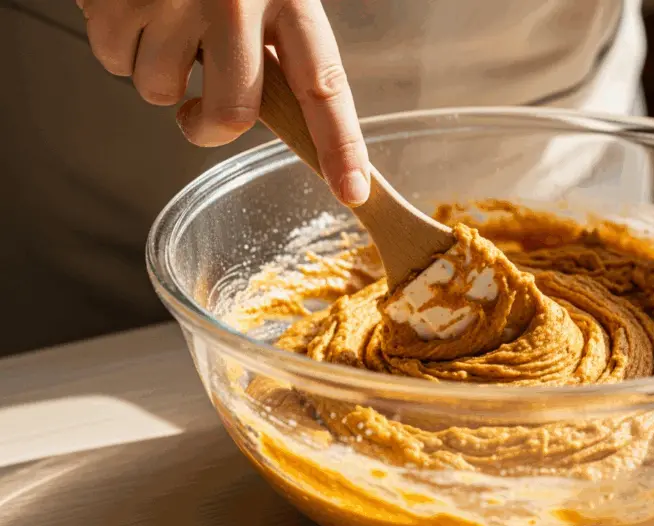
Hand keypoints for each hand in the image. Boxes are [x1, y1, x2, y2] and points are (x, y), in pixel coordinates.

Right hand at [77, 0, 369, 204]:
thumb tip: (270, 110)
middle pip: (231, 113)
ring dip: (160, 73)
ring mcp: (171, 0)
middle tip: (200, 110)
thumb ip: (275, 40)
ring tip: (165, 20)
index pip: (324, 85)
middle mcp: (235, 1)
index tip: (351, 191)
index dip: (340, 145)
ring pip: (161, 93)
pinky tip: (133, 8)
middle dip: (208, 127)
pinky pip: (114, 62)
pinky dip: (120, 46)